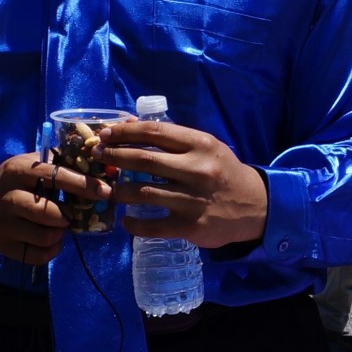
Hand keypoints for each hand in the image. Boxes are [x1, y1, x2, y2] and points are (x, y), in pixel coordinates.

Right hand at [0, 151, 113, 263]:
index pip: (54, 176)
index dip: (82, 184)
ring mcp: (4, 224)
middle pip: (47, 212)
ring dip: (61, 232)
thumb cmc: (20, 178)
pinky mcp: (4, 246)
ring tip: (61, 224)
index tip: (104, 191)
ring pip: (44, 236)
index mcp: (18, 170)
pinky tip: (52, 238)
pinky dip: (52, 250)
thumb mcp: (34, 161)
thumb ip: (62, 160)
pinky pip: (37, 256)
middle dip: (69, 214)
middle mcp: (8, 197)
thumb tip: (99, 161)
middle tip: (75, 213)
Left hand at [94, 120, 267, 248]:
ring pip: (143, 193)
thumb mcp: (204, 146)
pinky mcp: (191, 226)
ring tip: (107, 189)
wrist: (255, 206)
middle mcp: (197, 169)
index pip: (155, 133)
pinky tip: (126, 221)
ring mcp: (193, 199)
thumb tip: (129, 125)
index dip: (125, 132)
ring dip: (119, 191)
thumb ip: (171, 138)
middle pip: (144, 160)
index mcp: (200, 144)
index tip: (105, 133)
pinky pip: (153, 226)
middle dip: (114, 156)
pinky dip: (134, 224)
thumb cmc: (222, 170)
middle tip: (96, 156)